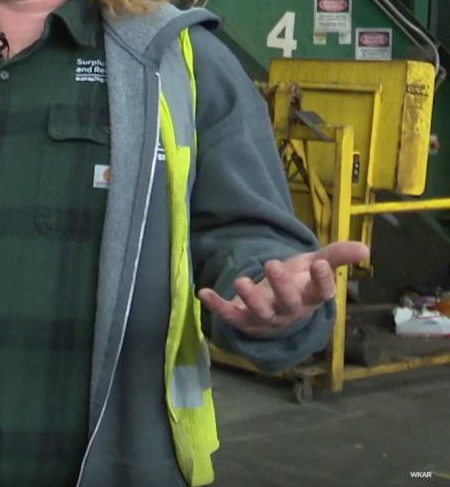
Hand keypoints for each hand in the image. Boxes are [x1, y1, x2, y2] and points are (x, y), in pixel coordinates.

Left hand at [197, 241, 369, 336]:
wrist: (274, 304)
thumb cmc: (297, 282)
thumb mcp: (314, 265)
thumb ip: (336, 256)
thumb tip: (365, 249)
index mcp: (310, 297)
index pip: (321, 293)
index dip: (323, 281)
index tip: (320, 264)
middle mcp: (290, 311)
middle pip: (288, 303)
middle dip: (281, 286)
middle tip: (272, 263)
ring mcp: (266, 318)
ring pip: (260, 313)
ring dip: (250, 298)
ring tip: (240, 280)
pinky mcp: (243, 320)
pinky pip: (230, 316)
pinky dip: (217, 306)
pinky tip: (203, 293)